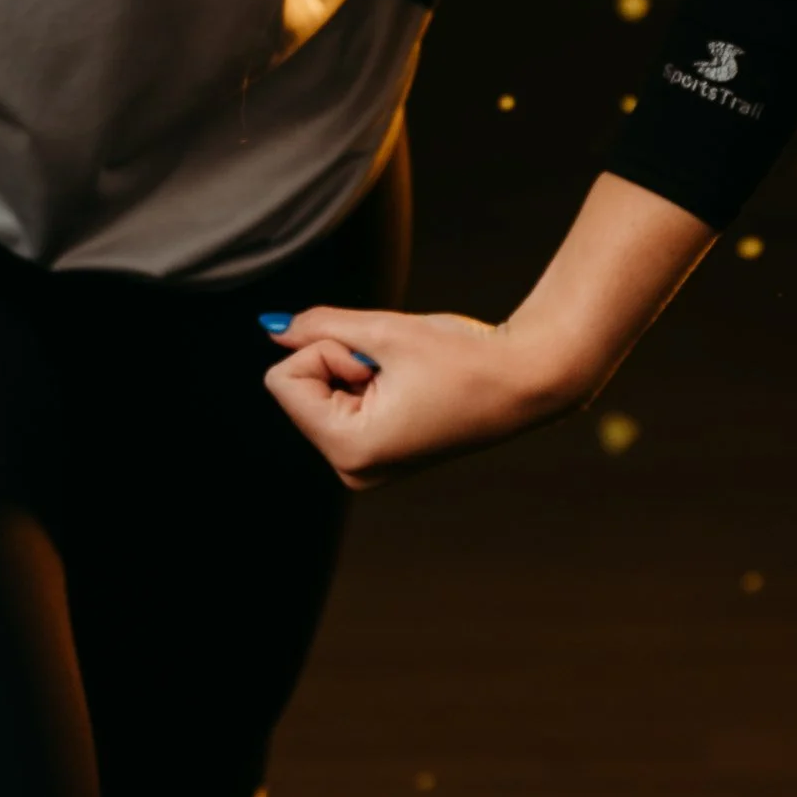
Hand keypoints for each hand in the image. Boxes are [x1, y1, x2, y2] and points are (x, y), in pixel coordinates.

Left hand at [259, 305, 557, 487]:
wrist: (524, 382)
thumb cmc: (463, 359)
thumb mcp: (384, 331)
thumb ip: (320, 326)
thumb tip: (272, 326)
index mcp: (351, 449)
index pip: (284, 379)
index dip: (326, 351)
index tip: (378, 361)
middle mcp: (353, 470)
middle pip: (299, 388)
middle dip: (340, 363)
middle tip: (398, 370)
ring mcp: (365, 468)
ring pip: (320, 394)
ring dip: (354, 372)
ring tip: (408, 379)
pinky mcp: (378, 457)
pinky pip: (341, 406)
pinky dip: (366, 385)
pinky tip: (408, 388)